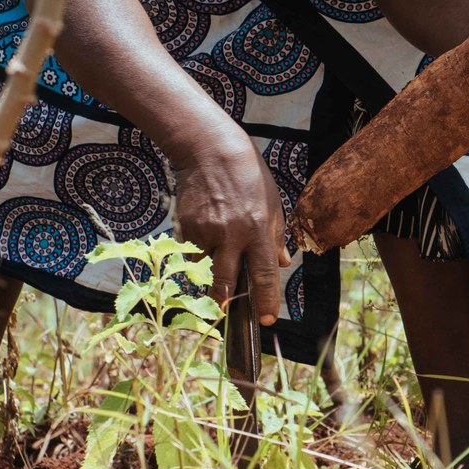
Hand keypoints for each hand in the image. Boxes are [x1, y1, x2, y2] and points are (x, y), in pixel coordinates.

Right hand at [171, 130, 291, 326]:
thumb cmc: (247, 174)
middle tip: (227, 309)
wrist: (208, 149)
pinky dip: (199, 242)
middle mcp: (232, 235)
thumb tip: (283, 263)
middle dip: (226, 300)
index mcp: (258, 229)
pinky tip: (206, 218)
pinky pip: (193, 247)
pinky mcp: (186, 227)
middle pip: (226, 282)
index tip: (266, 319)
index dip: (266, 301)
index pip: (264, 275)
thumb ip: (277, 235)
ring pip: (207, 263)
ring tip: (219, 230)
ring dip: (212, 260)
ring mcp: (206, 232)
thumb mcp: (273, 201)